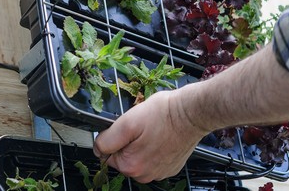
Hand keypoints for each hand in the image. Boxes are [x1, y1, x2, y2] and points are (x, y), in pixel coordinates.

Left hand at [92, 90, 207, 182]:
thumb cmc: (163, 115)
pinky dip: (154, 148)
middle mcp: (145, 175)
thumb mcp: (127, 122)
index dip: (113, 139)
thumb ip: (107, 139)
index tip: (125, 129)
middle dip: (127, 142)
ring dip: (140, 145)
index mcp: (131, 166)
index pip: (108, 155)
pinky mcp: (170, 166)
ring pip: (138, 158)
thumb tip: (97, 149)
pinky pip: (153, 159)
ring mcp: (159, 172)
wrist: (191, 113)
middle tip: (140, 127)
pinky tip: (160, 136)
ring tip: (151, 130)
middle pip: (123, 157)